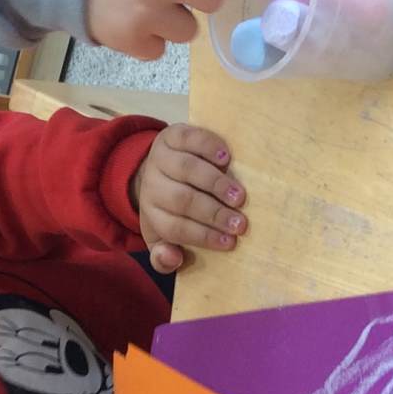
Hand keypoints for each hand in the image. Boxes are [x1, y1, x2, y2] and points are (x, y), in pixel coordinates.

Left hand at [130, 125, 248, 272]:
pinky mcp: (172, 135)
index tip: (230, 243)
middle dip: (213, 213)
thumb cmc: (171, 210)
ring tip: (238, 196)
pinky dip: (208, 147)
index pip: (176, 227)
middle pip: (182, 200)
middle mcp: (152, 185)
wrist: (157, 169)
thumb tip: (173, 259)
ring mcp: (161, 158)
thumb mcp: (162, 238)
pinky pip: (189, 138)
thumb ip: (164, 257)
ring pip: (186, 169)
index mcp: (152, 213)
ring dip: (215, 183)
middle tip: (240, 223)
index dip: (203, 236)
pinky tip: (226, 158)